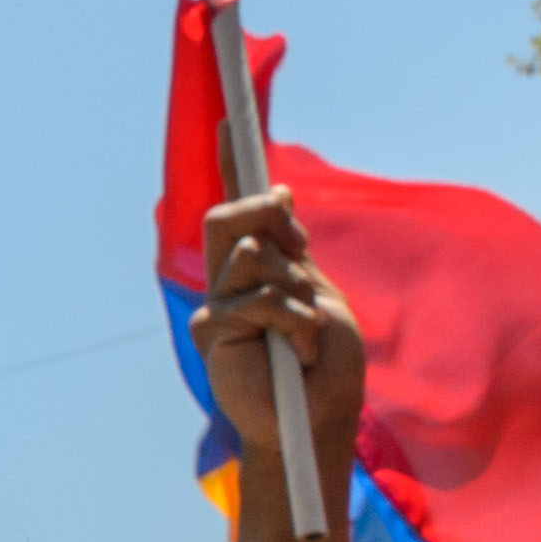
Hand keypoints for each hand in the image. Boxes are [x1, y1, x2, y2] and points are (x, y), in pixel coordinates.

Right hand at [192, 189, 360, 482]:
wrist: (316, 419)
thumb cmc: (327, 364)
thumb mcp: (319, 291)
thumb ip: (291, 249)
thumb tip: (277, 191)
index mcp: (266, 265)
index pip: (244, 206)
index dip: (234, 164)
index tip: (231, 123)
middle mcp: (234, 278)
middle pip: (233, 216)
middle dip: (268, 216)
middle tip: (299, 248)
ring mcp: (219, 303)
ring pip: (251, 254)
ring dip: (295, 290)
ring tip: (305, 335)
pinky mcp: (213, 329)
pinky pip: (257, 298)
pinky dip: (291, 322)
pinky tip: (297, 353)